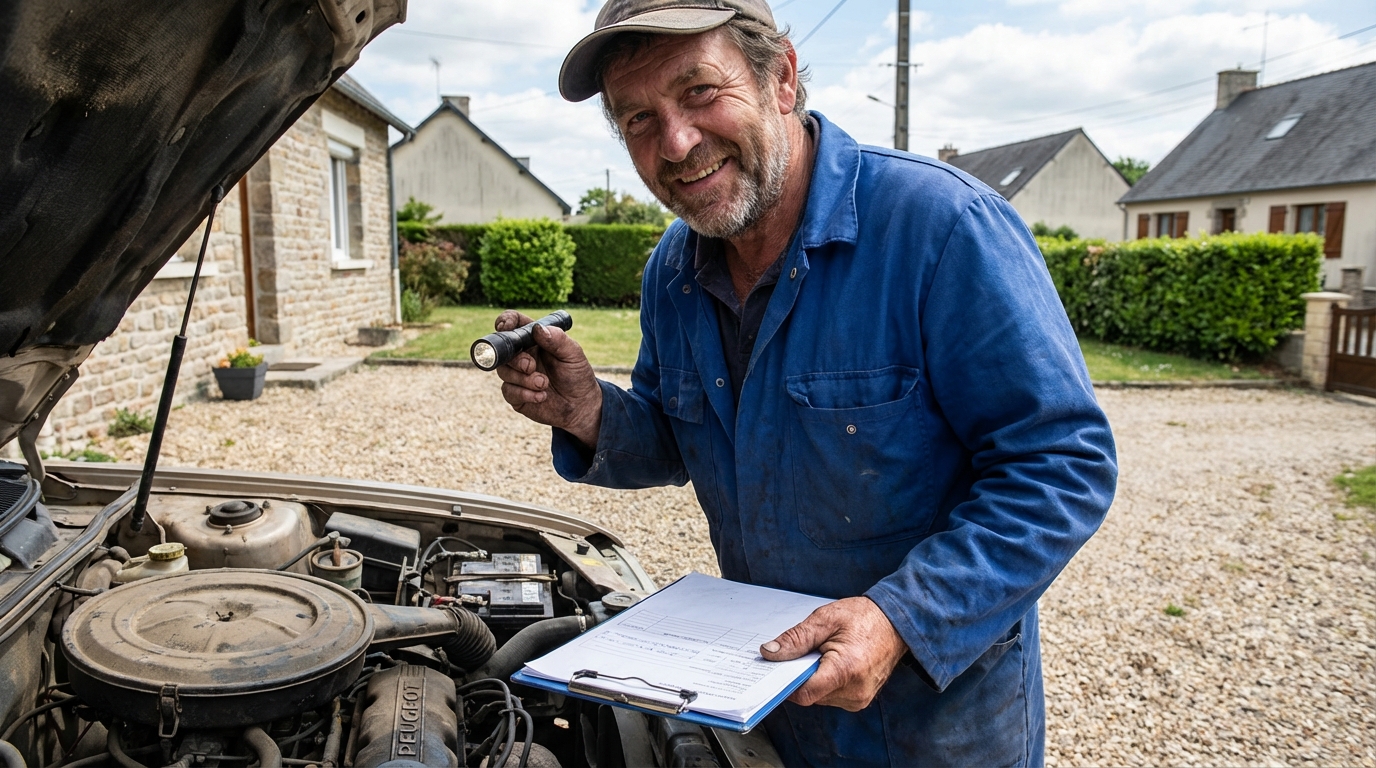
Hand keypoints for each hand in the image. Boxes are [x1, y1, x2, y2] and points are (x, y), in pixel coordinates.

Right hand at [492, 310, 601, 447]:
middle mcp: (522, 355)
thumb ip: (558, 340)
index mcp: (534, 340)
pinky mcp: (515, 394)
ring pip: (504, 371)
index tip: (505, 327)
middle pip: (504, 350)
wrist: (580, 405)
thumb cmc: (577, 375)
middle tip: (531, 367)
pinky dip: (525, 394)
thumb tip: (538, 329)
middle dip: (516, 359)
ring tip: (543, 384)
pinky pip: (508, 391)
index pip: (514, 324)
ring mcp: (517, 375)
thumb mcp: (573, 355)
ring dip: (524, 379)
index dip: (505, 321)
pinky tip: (541, 396)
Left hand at [760, 597, 908, 710]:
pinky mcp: (860, 700)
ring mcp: (859, 699)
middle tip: (805, 651)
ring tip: (824, 654)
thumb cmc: (864, 617)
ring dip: (813, 678)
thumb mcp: (825, 619)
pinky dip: (825, 681)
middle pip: (810, 695)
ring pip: (819, 697)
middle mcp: (854, 691)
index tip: (775, 668)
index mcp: (846, 670)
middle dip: (800, 675)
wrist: (896, 622)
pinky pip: (831, 696)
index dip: (785, 682)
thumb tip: (769, 653)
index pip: (804, 693)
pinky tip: (832, 663)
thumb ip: (795, 639)